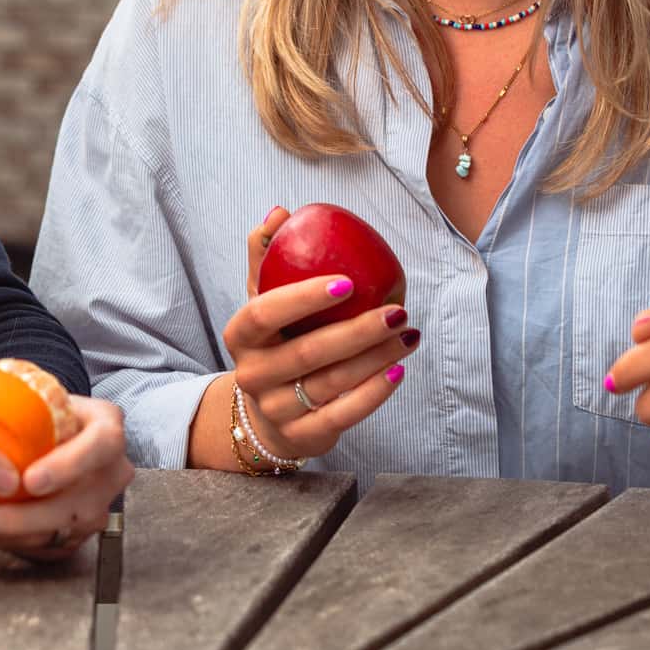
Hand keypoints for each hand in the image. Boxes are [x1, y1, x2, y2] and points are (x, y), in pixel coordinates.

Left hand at [0, 346, 134, 561]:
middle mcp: (112, 469)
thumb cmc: (33, 410)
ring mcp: (101, 504)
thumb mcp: (11, 384)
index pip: (102, 445)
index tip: (30, 479)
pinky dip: (20, 543)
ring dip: (17, 534)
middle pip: (81, 502)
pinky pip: (53, 545)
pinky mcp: (83, 530)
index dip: (70, 465)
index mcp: (106, 426)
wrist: (48, 436)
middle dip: (29, 516)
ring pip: (65, 530)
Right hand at [220, 207, 415, 462]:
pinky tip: (398, 371)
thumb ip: (267, 255)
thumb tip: (280, 212)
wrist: (265, 414)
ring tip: (409, 334)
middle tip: (399, 311)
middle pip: (308, 352)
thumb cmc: (273, 342)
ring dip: (377, 358)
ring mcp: (274, 409)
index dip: (304, 297)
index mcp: (240, 335)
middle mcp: (251, 374)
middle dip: (359, 331)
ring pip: (332, 383)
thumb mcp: (262, 301)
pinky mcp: (302, 437)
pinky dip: (373, 394)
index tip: (348, 281)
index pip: (264, 312)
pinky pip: (342, 416)